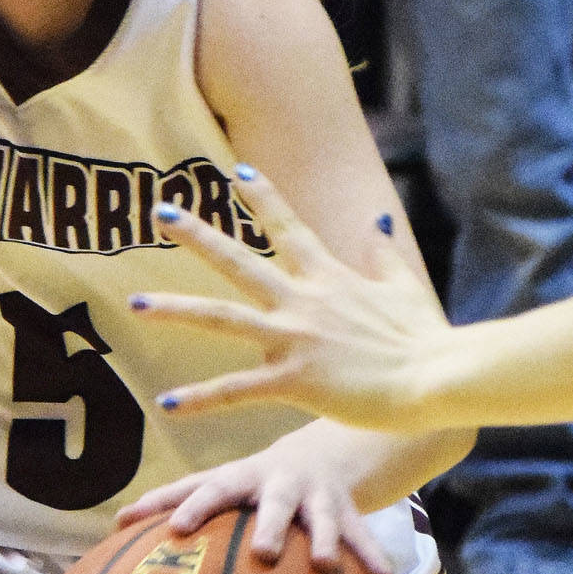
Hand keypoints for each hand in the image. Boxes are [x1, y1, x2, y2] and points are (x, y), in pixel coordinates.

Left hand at [116, 428, 394, 573]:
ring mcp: (316, 496)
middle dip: (269, 524)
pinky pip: (362, 534)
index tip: (176, 530)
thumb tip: (114, 525)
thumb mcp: (218, 483)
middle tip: (262, 553)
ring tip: (325, 567)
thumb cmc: (250, 480)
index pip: (211, 488)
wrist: (321, 449)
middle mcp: (280, 483)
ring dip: (325, 541)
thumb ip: (172, 501)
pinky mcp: (347, 510)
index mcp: (241, 477)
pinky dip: (372, 556)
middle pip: (273, 502)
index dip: (193, 506)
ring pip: (322, 519)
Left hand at [129, 171, 454, 431]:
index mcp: (329, 278)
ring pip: (222, 318)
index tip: (235, 170)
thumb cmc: (425, 338)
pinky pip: (238, 390)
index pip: (288, 226)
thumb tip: (376, 217)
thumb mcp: (404, 286)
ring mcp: (296, 338)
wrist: (437, 377)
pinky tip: (168, 403)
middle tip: (160, 210)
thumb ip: (383, 253)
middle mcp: (304, 300)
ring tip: (135, 304)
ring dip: (176, 310)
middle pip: (239, 260)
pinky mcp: (296, 379)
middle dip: (197, 233)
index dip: (262, 196)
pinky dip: (202, 398)